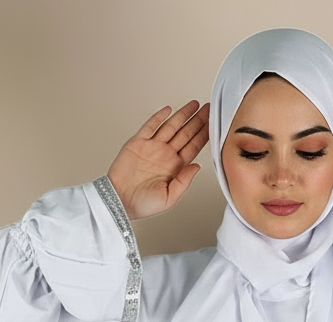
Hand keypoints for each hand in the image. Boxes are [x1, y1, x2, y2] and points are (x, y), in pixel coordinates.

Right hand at [107, 101, 209, 220]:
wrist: (120, 201)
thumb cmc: (143, 204)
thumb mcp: (170, 198)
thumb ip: (184, 182)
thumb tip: (198, 167)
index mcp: (175, 168)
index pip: (193, 147)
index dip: (203, 135)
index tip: (213, 124)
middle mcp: (165, 155)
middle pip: (186, 133)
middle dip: (198, 121)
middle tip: (209, 109)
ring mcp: (152, 147)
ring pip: (171, 126)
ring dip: (183, 115)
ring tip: (195, 105)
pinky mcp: (137, 143)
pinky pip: (150, 126)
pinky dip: (159, 117)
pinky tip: (168, 110)